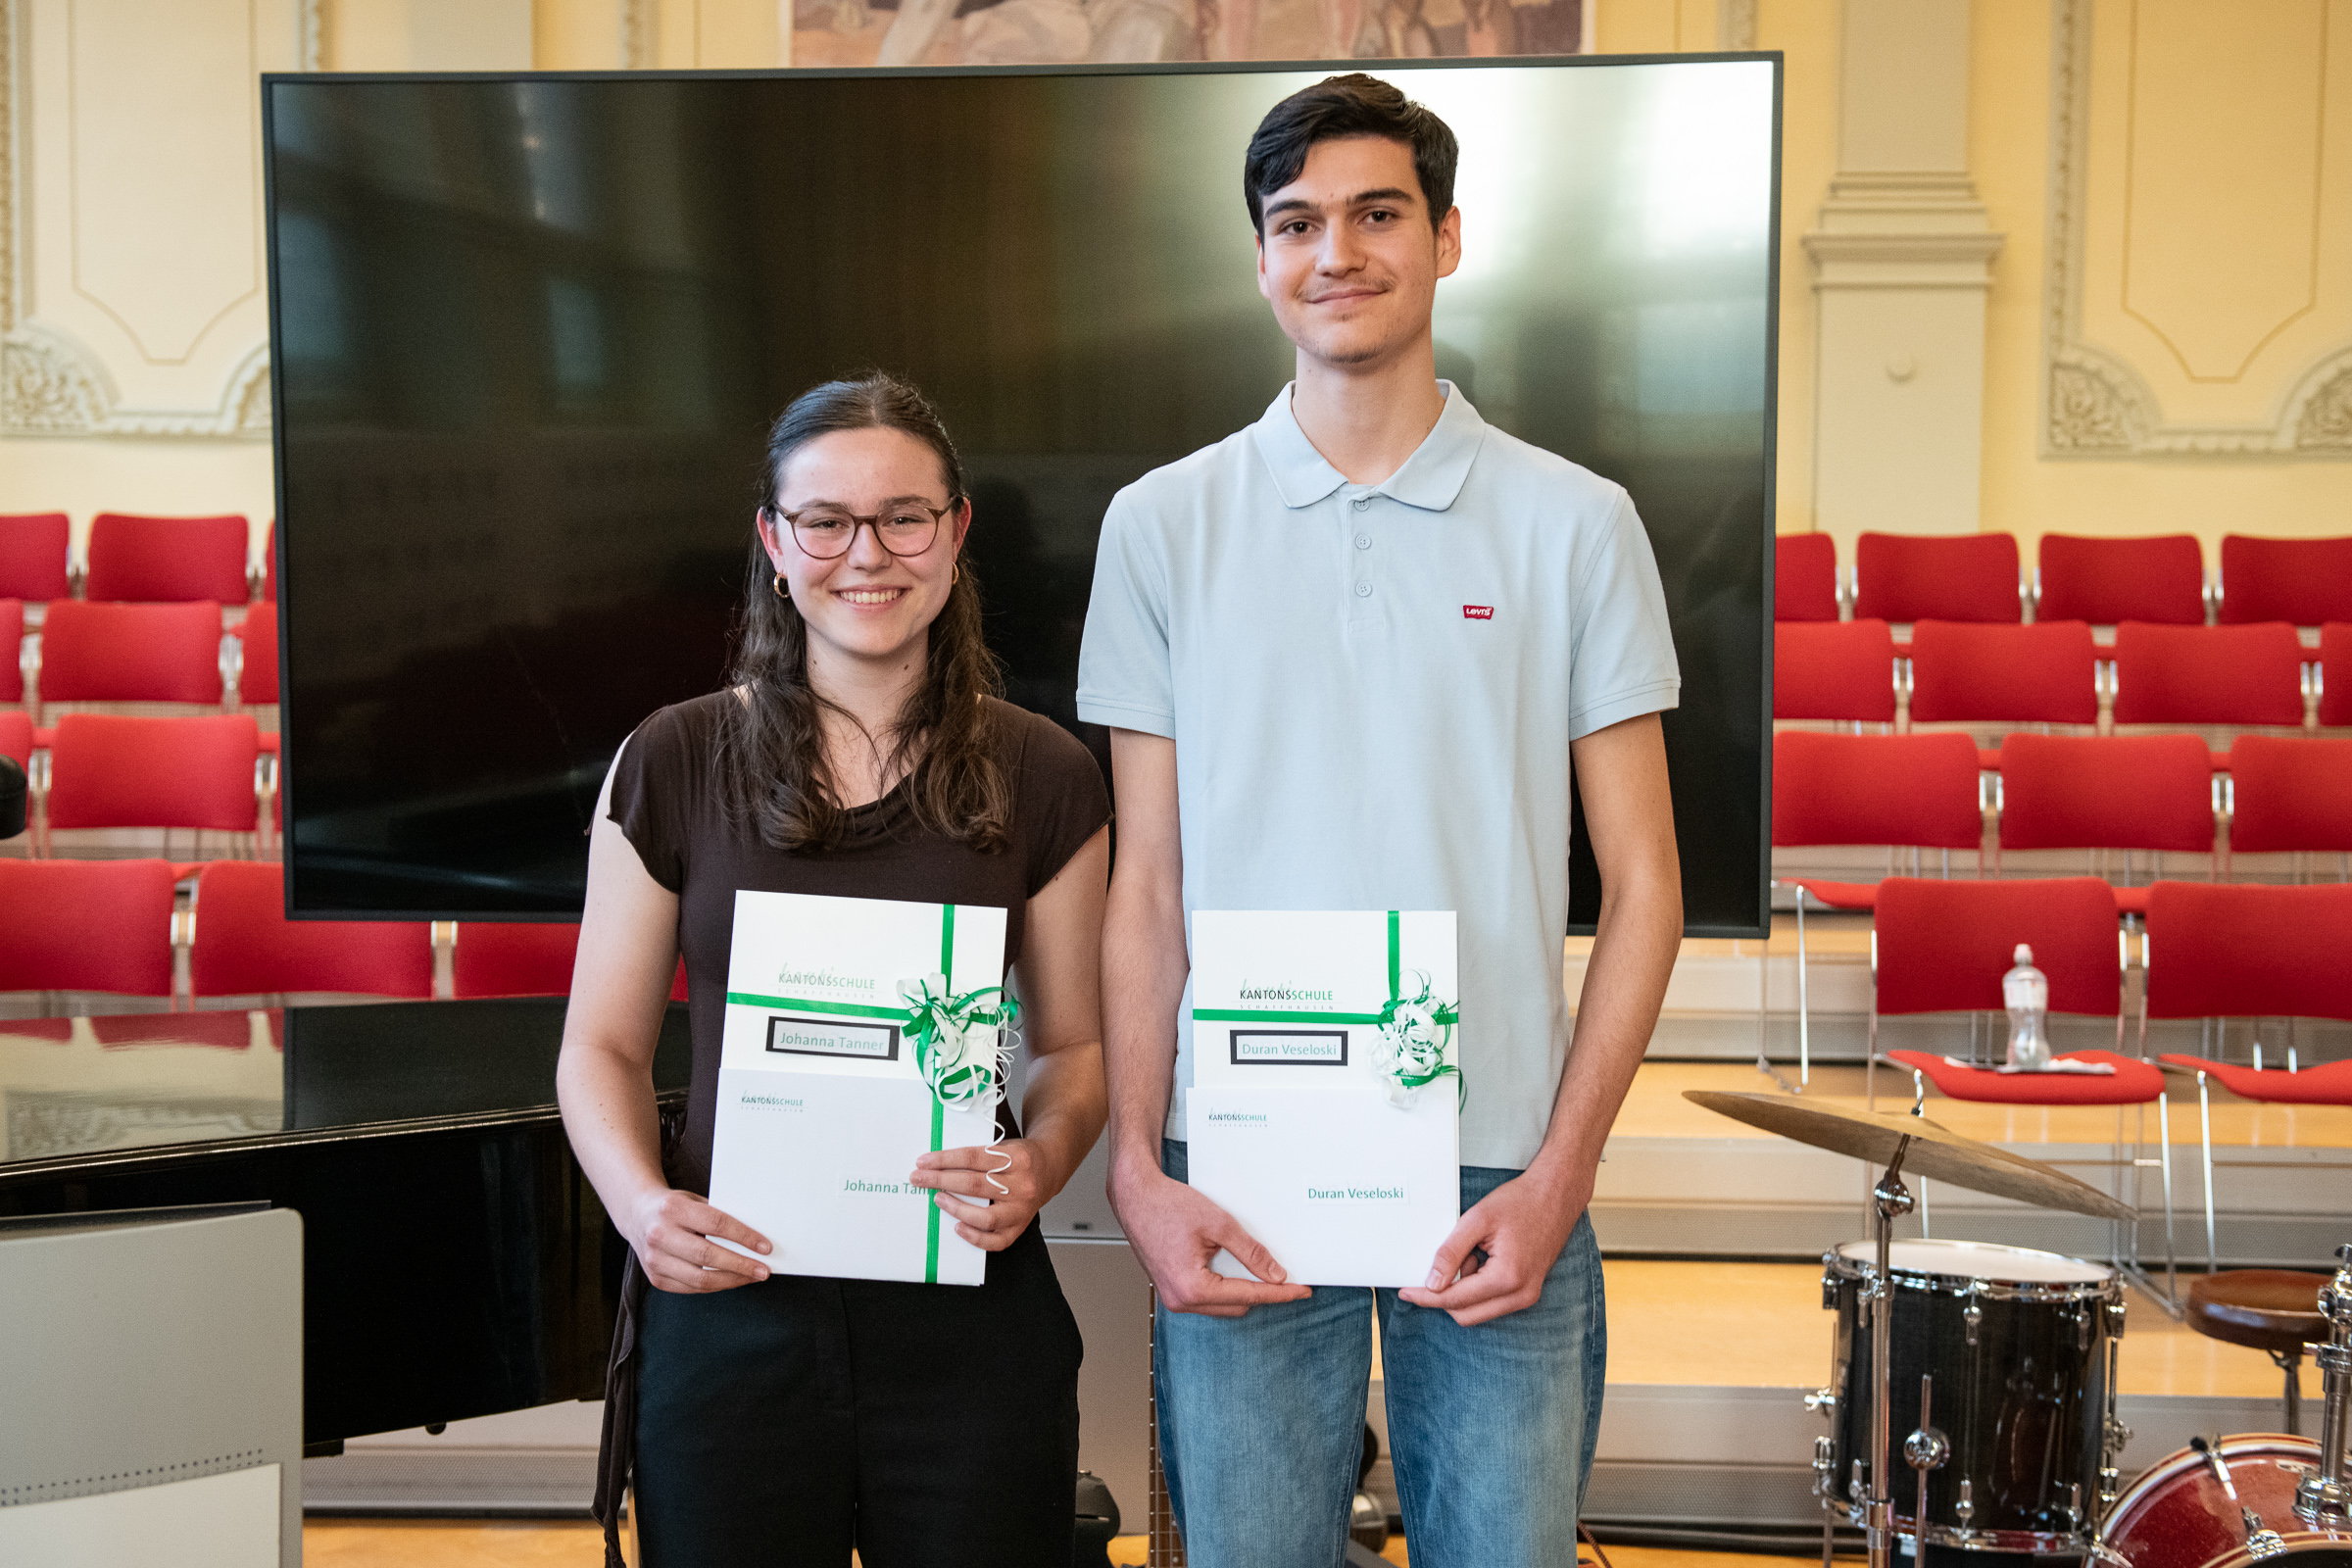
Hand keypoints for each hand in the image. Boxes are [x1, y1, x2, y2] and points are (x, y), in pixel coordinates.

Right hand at [628, 1187, 772, 1294]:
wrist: (637, 1214)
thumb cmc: (675, 1206)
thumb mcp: (694, 1200)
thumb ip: (718, 1216)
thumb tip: (754, 1239)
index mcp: (673, 1208)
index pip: (716, 1224)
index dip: (744, 1237)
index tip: (765, 1247)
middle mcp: (660, 1234)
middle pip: (707, 1255)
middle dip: (741, 1265)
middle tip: (763, 1270)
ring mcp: (654, 1259)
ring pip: (699, 1278)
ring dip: (731, 1280)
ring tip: (751, 1277)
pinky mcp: (655, 1278)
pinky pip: (691, 1288)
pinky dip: (715, 1286)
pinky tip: (731, 1281)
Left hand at [911, 1137, 1051, 1252]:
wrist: (1050, 1169)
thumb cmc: (1021, 1158)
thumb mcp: (1005, 1145)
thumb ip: (979, 1154)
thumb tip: (939, 1163)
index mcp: (1017, 1158)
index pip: (972, 1157)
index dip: (944, 1160)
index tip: (923, 1161)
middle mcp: (1022, 1185)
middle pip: (974, 1184)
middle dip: (940, 1180)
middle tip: (919, 1178)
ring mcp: (1022, 1209)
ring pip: (984, 1216)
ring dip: (955, 1208)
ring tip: (938, 1199)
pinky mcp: (1021, 1227)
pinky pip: (996, 1241)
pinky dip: (974, 1237)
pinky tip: (958, 1226)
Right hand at [1108, 1155, 1312, 1316]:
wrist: (1135, 1196)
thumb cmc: (1167, 1206)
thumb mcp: (1219, 1224)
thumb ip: (1250, 1252)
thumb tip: (1274, 1274)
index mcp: (1192, 1288)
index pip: (1249, 1296)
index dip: (1279, 1293)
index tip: (1301, 1290)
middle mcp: (1181, 1300)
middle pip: (1237, 1306)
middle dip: (1262, 1293)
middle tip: (1286, 1278)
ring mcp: (1173, 1297)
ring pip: (1222, 1304)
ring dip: (1241, 1290)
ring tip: (1260, 1271)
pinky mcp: (1171, 1289)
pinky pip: (1206, 1296)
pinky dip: (1224, 1286)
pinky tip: (1234, 1270)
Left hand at [1396, 1164, 1588, 1326]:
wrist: (1556, 1195)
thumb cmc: (1520, 1202)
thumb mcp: (1477, 1219)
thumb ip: (1451, 1252)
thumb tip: (1432, 1283)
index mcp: (1507, 1278)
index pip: (1455, 1300)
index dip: (1426, 1296)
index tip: (1405, 1292)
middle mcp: (1521, 1295)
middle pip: (1465, 1314)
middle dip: (1444, 1294)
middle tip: (1437, 1265)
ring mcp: (1527, 1296)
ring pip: (1478, 1310)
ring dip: (1463, 1289)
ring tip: (1469, 1252)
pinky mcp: (1527, 1291)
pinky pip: (1492, 1301)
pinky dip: (1477, 1286)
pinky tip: (1479, 1258)